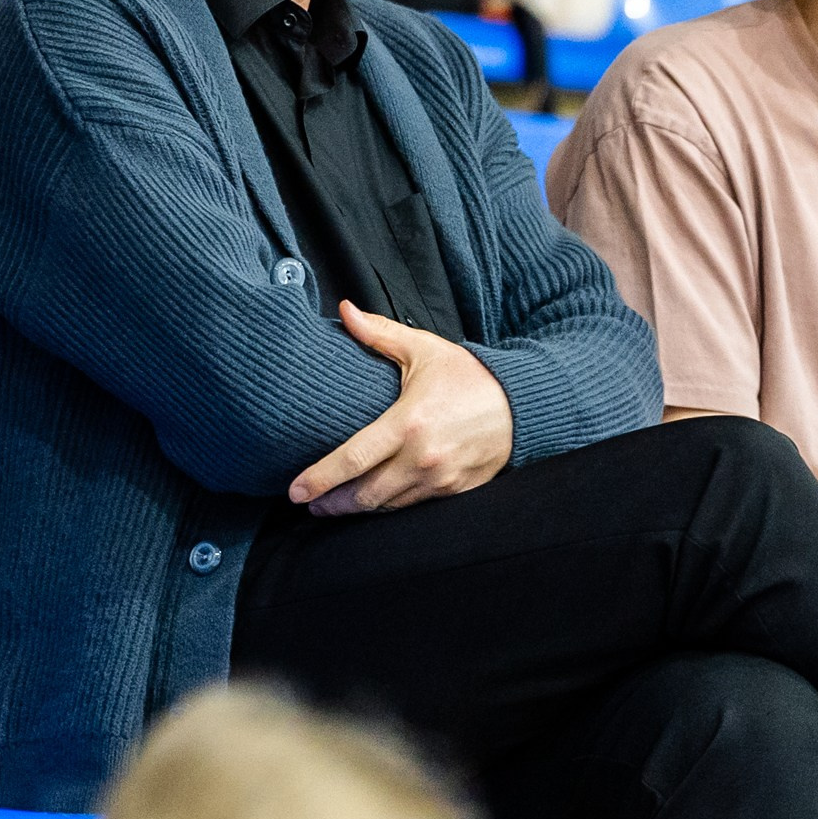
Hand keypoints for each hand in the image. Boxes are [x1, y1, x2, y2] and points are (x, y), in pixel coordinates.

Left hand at [289, 302, 514, 515]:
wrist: (523, 403)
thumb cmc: (471, 376)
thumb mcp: (425, 350)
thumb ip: (380, 333)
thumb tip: (345, 310)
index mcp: (408, 423)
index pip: (352, 459)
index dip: (319, 479)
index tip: (295, 491)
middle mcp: (422, 458)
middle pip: (364, 494)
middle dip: (332, 504)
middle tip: (310, 503)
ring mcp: (440, 480)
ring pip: (388, 506)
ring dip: (358, 508)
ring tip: (335, 506)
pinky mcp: (455, 491)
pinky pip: (414, 507)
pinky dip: (391, 507)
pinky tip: (376, 501)